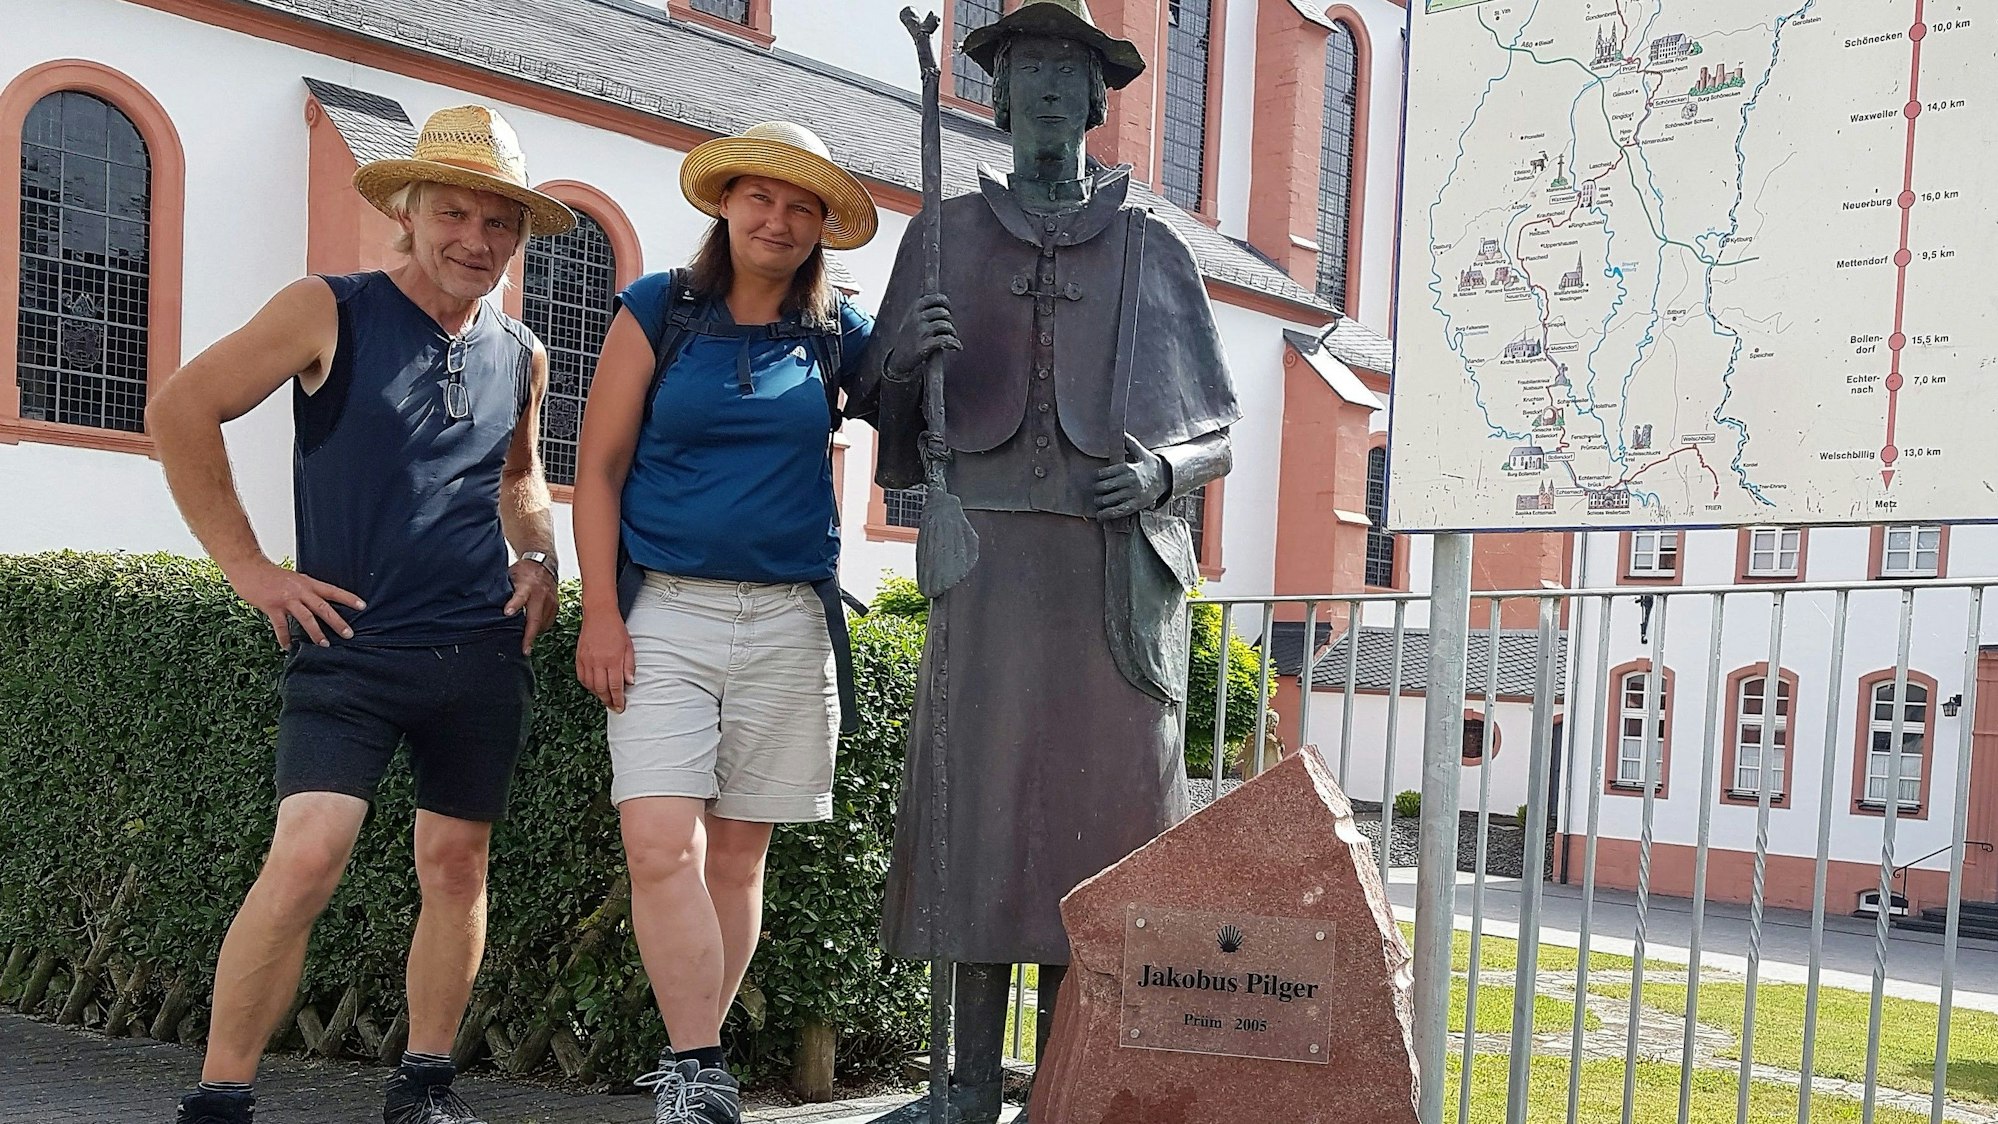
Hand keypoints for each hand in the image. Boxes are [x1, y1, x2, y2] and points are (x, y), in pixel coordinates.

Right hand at [224, 557, 365, 647]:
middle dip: (337, 621)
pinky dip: (285, 638)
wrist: (249, 567)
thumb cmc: (271, 574)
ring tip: (324, 645)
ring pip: (306, 618)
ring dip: (316, 633)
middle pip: (323, 607)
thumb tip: (319, 601)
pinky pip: (281, 626)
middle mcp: (300, 591)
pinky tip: (288, 647)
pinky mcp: (272, 606)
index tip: (363, 606)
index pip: (333, 590)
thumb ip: (306, 590)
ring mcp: (286, 599)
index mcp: (308, 583)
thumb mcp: (295, 578)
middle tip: (349, 634)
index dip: (348, 598)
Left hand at [504, 559, 559, 653]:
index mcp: (527, 585)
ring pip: (543, 623)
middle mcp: (541, 594)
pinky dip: (541, 628)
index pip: (520, 596)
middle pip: (535, 618)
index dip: (514, 604)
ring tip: (526, 644)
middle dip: (529, 635)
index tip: (507, 613)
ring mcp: (550, 601)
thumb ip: (503, 590)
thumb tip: (486, 604)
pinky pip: (549, 622)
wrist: (544, 563)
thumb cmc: (523, 571)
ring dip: (534, 634)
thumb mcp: (510, 575)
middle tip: (525, 649)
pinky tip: (534, 631)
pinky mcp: (555, 606)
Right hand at [575, 608, 636, 712]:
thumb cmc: (616, 629)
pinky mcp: (579, 658)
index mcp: (613, 659)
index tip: (621, 707)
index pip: (615, 686)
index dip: (618, 699)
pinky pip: (582, 677)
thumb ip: (629, 666)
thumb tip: (630, 683)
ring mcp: (587, 660)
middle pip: (602, 689)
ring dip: (598, 695)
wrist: (599, 614)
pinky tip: (594, 687)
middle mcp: (598, 662)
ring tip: (606, 698)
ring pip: (591, 685)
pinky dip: (588, 686)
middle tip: (614, 707)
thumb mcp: (629, 646)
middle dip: (608, 701)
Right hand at [889, 293, 958, 378]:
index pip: (935, 298)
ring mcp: (921, 332)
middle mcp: (917, 318)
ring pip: (945, 325)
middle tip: (949, 328)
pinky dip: (954, 343)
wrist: (899, 359)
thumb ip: (922, 310)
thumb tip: (942, 301)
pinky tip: (957, 347)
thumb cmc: (907, 338)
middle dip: (949, 320)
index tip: (948, 309)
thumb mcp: (910, 319)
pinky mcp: (924, 346)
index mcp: (914, 310)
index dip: (945, 302)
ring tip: (952, 336)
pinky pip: (944, 340)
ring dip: (952, 332)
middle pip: (943, 312)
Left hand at [1094, 434, 1169, 520]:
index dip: (1096, 477)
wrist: (1166, 478)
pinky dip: (1106, 515)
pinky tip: (1100, 516)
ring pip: (1108, 500)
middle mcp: (1130, 482)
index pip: (1103, 474)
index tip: (1096, 478)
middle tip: (1096, 490)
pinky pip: (1117, 512)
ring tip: (1098, 501)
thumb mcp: (1141, 452)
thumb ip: (1129, 443)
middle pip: (1103, 488)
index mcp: (1128, 468)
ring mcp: (1133, 494)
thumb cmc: (1150, 464)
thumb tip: (1120, 432)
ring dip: (1099, 502)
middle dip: (1096, 490)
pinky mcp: (1136, 505)